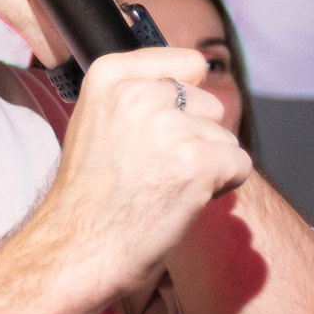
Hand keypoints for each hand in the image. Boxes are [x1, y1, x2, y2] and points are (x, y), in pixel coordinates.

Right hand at [34, 47, 251, 305]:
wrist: (75, 250)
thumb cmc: (86, 197)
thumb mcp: (96, 122)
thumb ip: (138, 96)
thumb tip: (192, 81)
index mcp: (110, 75)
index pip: (188, 63)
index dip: (181, 102)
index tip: (152, 131)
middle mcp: (140, 92)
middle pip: (209, 103)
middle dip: (193, 136)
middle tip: (151, 170)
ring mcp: (170, 126)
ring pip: (224, 137)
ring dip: (204, 165)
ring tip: (160, 188)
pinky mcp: (198, 161)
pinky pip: (239, 165)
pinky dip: (221, 187)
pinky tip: (180, 201)